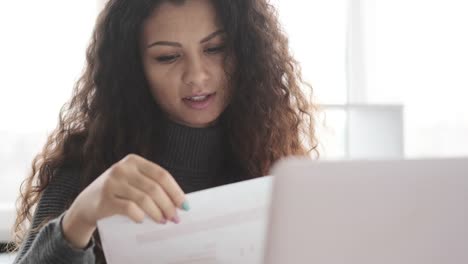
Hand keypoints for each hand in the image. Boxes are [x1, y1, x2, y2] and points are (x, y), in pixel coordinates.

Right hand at [62, 154, 186, 247]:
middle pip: (154, 187)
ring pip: (144, 198)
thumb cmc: (117, 192)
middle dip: (168, 205)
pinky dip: (139, 215)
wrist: (86, 203)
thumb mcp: (132, 181)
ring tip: (163, 221)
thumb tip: (178, 202)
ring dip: (157, 212)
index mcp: (133, 160)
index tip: (184, 205)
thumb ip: (151, 185)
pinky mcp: (105, 198)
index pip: (161, 174)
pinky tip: (143, 220)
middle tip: (174, 218)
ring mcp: (112, 182)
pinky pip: (129, 208)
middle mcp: (122, 168)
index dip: (175, 191)